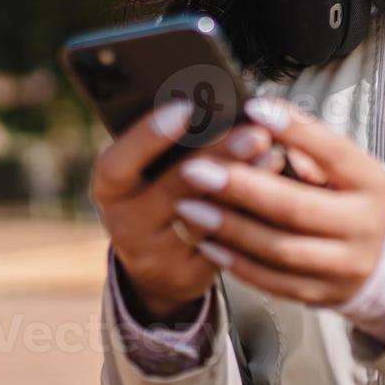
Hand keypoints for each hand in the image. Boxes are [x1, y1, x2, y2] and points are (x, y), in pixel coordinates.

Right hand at [90, 99, 281, 321]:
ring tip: (275, 155)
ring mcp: (155, 256)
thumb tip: (216, 107)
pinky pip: (224, 244)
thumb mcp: (146, 172)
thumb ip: (169, 145)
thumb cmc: (156, 195)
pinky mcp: (187, 277)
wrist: (154, 263)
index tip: (186, 108)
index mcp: (109, 190)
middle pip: (174, 188)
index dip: (148, 136)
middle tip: (256, 133)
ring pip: (206, 218)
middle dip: (219, 156)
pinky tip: (275, 191)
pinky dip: (250, 215)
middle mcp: (125, 225)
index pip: (118, 164)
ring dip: (244, 184)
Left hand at [171, 97, 384, 307]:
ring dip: (229, 228)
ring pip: (280, 250)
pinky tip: (208, 243)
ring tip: (189, 207)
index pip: (332, 151)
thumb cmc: (358, 196)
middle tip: (196, 169)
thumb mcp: (349, 166)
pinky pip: (275, 282)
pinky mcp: (323, 294)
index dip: (294, 130)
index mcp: (370, 182)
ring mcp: (344, 266)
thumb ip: (311, 146)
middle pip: (296, 208)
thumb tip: (263, 120)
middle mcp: (362, 227)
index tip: (253, 109)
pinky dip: (238, 263)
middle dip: (241, 187)